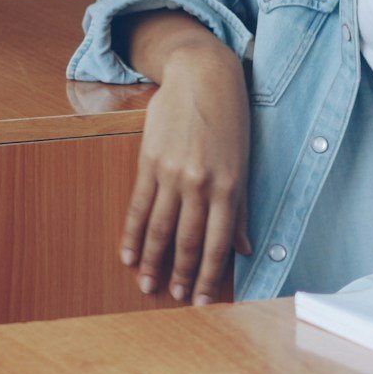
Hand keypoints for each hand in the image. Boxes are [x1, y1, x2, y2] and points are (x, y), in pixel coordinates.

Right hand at [120, 44, 252, 304]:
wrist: (202, 74)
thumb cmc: (230, 117)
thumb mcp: (243, 162)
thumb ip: (241, 208)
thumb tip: (244, 249)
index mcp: (228, 186)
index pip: (217, 243)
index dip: (208, 275)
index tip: (201, 299)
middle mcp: (199, 183)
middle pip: (186, 240)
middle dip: (180, 274)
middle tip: (173, 298)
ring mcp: (171, 173)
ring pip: (159, 227)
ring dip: (153, 260)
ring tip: (148, 283)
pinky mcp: (149, 161)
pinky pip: (138, 205)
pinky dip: (132, 232)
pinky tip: (128, 253)